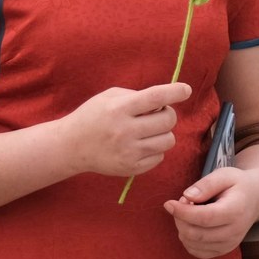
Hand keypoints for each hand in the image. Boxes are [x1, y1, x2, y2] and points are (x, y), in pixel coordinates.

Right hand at [61, 83, 190, 177]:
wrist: (72, 146)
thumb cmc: (93, 116)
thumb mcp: (109, 97)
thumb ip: (137, 96)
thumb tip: (165, 101)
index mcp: (119, 109)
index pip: (154, 98)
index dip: (174, 92)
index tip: (186, 90)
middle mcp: (125, 131)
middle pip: (168, 121)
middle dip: (168, 114)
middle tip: (157, 114)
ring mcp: (129, 152)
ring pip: (168, 141)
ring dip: (163, 133)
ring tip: (149, 130)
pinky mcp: (131, 168)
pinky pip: (160, 157)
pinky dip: (155, 149)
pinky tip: (141, 144)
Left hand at [163, 167, 258, 258]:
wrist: (254, 199)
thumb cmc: (237, 184)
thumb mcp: (224, 175)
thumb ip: (206, 184)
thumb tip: (187, 196)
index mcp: (236, 210)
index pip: (204, 217)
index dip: (183, 212)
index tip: (168, 203)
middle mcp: (234, 232)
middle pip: (196, 233)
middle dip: (180, 219)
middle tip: (182, 202)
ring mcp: (229, 244)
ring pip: (194, 244)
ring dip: (182, 228)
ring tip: (188, 211)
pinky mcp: (223, 251)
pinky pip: (197, 252)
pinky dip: (187, 239)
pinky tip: (191, 224)